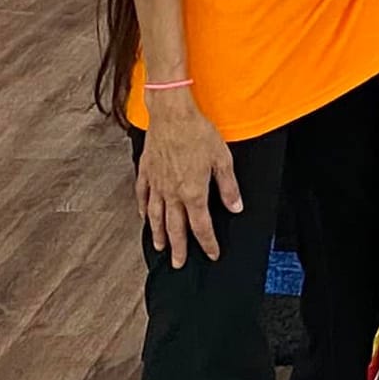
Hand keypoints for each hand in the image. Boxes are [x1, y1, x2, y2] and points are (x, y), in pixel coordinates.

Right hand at [136, 90, 241, 268]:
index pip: (201, 226)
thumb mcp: (222, 159)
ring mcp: (156, 184)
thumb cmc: (199, 133)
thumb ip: (228, 187)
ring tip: (161, 248)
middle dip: (179, 247)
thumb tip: (235, 208)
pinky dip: (143, 209)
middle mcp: (172, 193)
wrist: (173, 115)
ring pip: (155, 216)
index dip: (207, 242)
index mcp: (193, 192)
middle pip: (175, 227)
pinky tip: (144, 217)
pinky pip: (142, 196)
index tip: (212, 254)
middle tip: (178, 264)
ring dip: (158, 234)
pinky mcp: (146, 172)